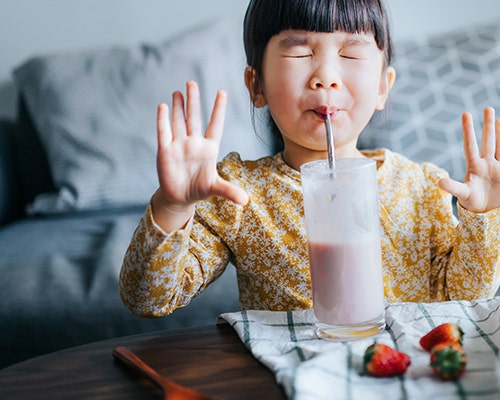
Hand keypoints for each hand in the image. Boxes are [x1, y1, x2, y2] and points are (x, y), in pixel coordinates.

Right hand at [152, 81, 248, 230]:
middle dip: (193, 100)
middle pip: (194, 118)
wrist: (180, 197)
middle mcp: (194, 143)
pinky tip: (163, 107)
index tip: (222, 92)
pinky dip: (163, 120)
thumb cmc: (199, 189)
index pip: (215, 125)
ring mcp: (179, 145)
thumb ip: (230, 192)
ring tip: (179, 91)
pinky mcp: (165, 151)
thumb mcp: (216, 189)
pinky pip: (163, 132)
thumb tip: (246, 201)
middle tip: (192, 82)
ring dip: (178, 107)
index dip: (218, 109)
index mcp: (209, 148)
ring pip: (179, 121)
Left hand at [438, 107, 499, 212]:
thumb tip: (439, 182)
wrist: (487, 212)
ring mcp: (497, 167)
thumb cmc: (472, 202)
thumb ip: (453, 188)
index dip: (468, 131)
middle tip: (488, 108)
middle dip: (488, 126)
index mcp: (474, 167)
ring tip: (499, 118)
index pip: (470, 145)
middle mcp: (486, 163)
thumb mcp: (463, 195)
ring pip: (499, 146)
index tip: (466, 114)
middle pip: (487, 141)